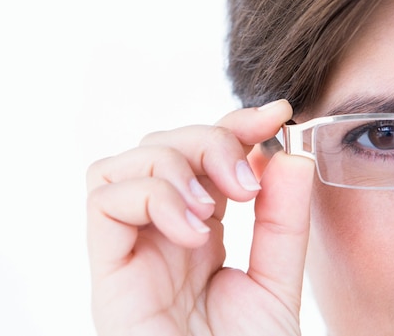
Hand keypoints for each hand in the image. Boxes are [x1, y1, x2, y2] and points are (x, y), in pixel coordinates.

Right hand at [86, 100, 314, 334]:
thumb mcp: (277, 280)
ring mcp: (131, 247)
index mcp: (200, 230)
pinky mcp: (106, 269)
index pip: (204, 154)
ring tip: (214, 210)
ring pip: (127, 161)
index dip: (235, 124)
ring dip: (176, 166)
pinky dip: (151, 196)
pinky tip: (191, 232)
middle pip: (163, 144)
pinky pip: (105, 198)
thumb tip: (288, 153)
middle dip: (209, 142)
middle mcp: (160, 231)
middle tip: (247, 181)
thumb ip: (283, 220)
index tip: (277, 114)